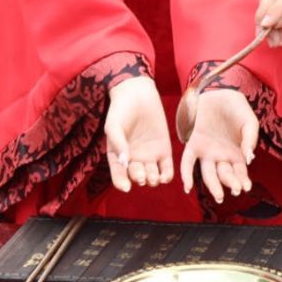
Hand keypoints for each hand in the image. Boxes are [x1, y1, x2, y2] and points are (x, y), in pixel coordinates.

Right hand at [104, 76, 172, 191]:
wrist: (137, 94)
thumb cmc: (121, 110)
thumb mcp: (114, 126)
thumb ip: (118, 143)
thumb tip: (124, 162)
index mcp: (117, 157)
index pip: (119, 176)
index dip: (122, 183)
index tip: (126, 187)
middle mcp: (133, 160)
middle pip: (137, 177)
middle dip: (139, 179)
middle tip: (142, 176)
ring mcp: (149, 156)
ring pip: (152, 177)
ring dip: (153, 180)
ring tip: (153, 177)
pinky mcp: (164, 150)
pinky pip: (166, 169)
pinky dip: (166, 176)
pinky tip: (165, 177)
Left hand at [181, 88, 257, 203]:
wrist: (218, 91)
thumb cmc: (236, 107)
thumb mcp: (249, 121)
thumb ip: (250, 139)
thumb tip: (249, 159)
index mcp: (236, 153)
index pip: (240, 172)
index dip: (243, 180)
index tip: (245, 187)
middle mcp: (221, 156)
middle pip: (224, 175)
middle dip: (230, 183)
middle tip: (233, 190)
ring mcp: (206, 152)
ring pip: (207, 174)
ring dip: (213, 185)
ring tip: (218, 194)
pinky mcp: (193, 145)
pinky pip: (188, 163)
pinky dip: (186, 175)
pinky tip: (188, 187)